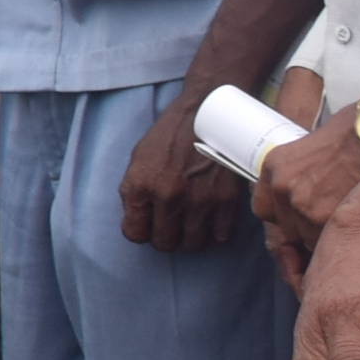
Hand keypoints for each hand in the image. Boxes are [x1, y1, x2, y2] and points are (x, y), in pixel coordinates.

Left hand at [120, 86, 245, 252]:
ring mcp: (199, 200)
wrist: (207, 114)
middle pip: (164, 244)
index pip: (134, 233)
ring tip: (190, 223)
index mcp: (141, 184)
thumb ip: (134, 190)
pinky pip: (221, 237)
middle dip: (165, 237)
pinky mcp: (226, 200)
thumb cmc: (169, 134)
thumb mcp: (138, 157)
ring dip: (190, 238)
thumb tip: (136, 220)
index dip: (139, 231)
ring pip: (193, 245)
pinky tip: (211, 219)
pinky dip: (216, 232)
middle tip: (170, 226)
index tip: (146, 225)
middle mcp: (168, 196)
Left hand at [254, 97, 359, 295]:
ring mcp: (300, 203)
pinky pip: (325, 241)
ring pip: (307, 239)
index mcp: (272, 167)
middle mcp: (281, 186)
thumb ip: (295, 175)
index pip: (264, 211)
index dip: (284, 217)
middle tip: (330, 215)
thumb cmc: (348, 135)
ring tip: (345, 216)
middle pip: (287, 229)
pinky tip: (353, 221)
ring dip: (324, 234)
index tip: (299, 216)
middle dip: (306, 228)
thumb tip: (298, 197)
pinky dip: (339, 236)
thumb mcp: (305, 148)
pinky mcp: (322, 217)